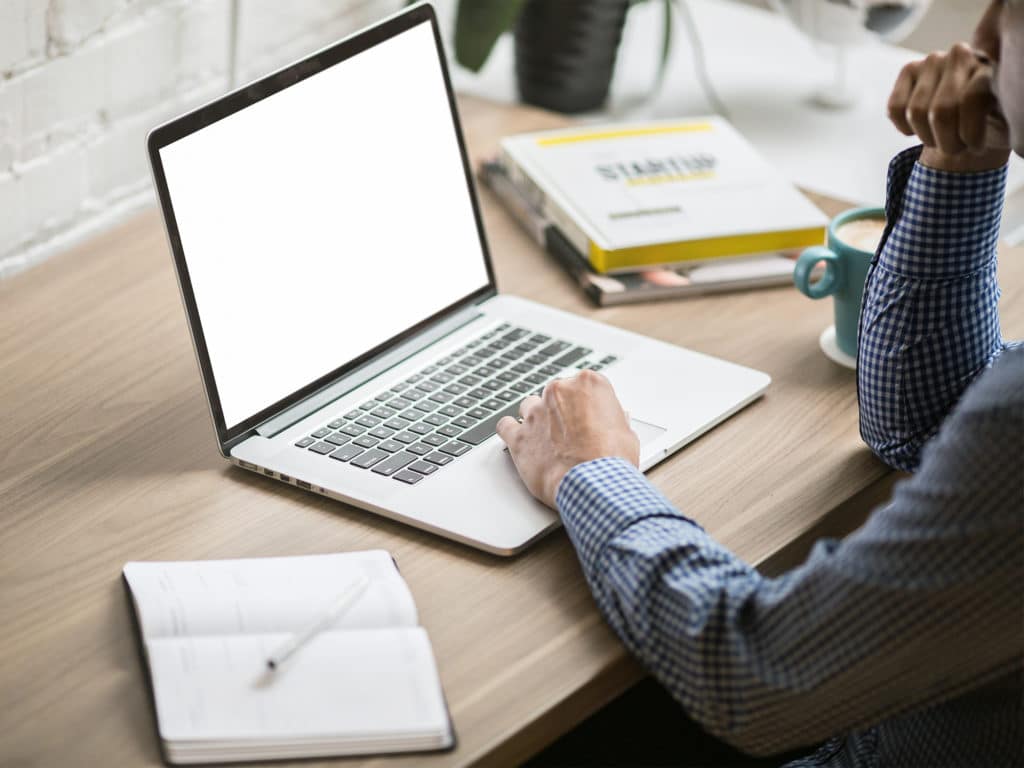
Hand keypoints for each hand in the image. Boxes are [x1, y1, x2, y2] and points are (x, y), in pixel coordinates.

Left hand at [495, 370, 639, 508]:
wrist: (592, 484)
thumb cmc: (612, 460)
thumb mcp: (627, 434)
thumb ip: (614, 420)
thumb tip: (614, 420)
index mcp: (588, 383)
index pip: (584, 386)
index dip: (586, 405)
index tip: (589, 418)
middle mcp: (559, 391)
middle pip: (555, 394)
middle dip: (561, 411)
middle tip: (572, 434)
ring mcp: (535, 412)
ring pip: (529, 406)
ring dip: (537, 419)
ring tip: (548, 440)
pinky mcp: (519, 435)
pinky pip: (505, 426)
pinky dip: (511, 431)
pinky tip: (519, 439)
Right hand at [888, 42, 1010, 172]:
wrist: (971, 115)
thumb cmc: (990, 122)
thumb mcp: (1006, 123)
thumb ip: (1002, 116)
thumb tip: (992, 113)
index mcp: (992, 67)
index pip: (972, 100)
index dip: (969, 134)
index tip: (975, 148)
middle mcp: (962, 55)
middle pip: (940, 111)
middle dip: (946, 141)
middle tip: (956, 148)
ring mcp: (933, 60)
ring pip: (916, 112)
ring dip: (927, 137)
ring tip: (940, 139)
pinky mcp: (909, 69)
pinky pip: (895, 108)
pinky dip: (905, 128)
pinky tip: (920, 128)